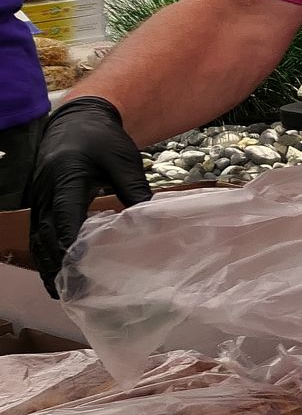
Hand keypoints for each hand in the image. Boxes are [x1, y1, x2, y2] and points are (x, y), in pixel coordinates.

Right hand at [28, 97, 152, 295]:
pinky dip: (45, 253)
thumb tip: (149, 219)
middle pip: (47, 235)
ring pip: (38, 237)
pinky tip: (56, 272)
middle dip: (56, 265)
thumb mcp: (123, 160)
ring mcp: (40, 199)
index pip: (64, 220)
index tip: (79, 271)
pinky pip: (39, 232)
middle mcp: (46, 193)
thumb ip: (134, 188)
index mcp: (65, 181)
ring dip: (47, 264)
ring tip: (63, 292)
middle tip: (73, 293)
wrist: (78, 120)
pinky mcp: (42, 203)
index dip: (69, 247)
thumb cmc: (102, 139)